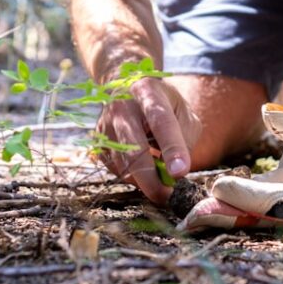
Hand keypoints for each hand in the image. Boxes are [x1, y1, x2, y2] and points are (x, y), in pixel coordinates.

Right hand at [97, 76, 201, 203]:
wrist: (125, 86)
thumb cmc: (162, 103)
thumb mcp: (182, 111)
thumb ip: (185, 138)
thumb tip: (175, 172)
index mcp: (148, 92)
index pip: (161, 122)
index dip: (171, 149)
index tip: (180, 173)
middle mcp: (122, 107)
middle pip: (134, 150)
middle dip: (151, 180)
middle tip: (167, 197)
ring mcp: (105, 125)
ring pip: (124, 166)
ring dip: (144, 180)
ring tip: (159, 175)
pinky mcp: (97, 142)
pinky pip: (116, 170)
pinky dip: (133, 176)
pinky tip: (143, 166)